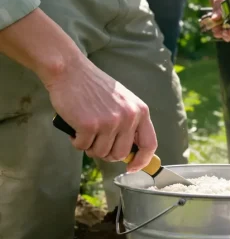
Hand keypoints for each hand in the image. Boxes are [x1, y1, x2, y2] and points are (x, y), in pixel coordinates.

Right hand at [44, 54, 157, 171]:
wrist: (70, 71)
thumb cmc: (94, 87)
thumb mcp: (123, 101)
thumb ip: (130, 122)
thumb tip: (131, 152)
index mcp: (140, 111)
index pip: (150, 144)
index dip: (142, 160)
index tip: (132, 167)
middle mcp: (128, 117)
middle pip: (121, 154)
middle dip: (107, 154)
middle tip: (96, 143)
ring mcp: (109, 122)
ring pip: (101, 152)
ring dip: (90, 147)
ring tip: (86, 132)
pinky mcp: (89, 125)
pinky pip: (83, 147)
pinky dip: (77, 142)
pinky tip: (75, 128)